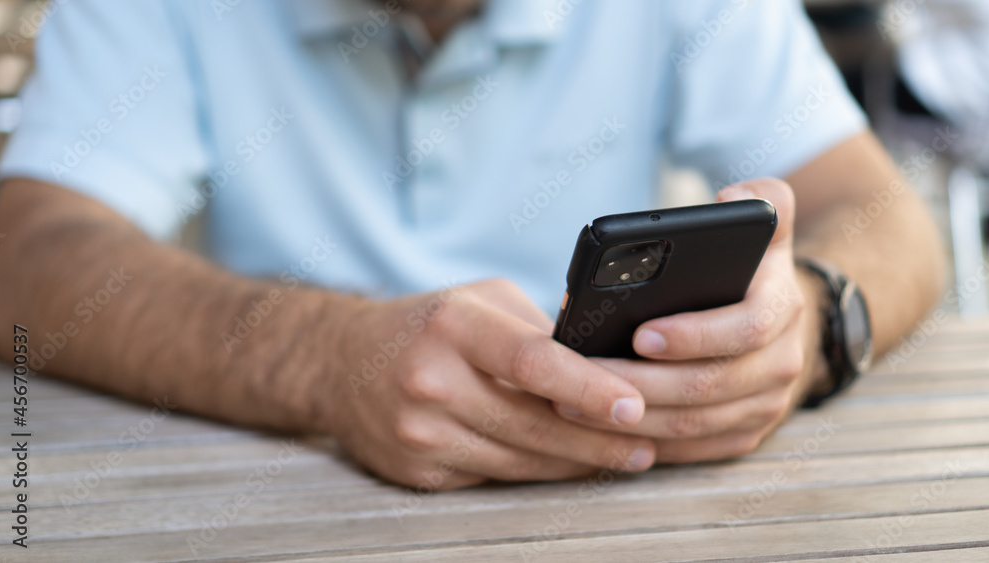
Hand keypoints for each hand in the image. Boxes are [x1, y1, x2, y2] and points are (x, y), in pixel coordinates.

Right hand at [322, 279, 656, 488]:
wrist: (340, 365)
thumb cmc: (427, 325)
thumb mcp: (479, 300)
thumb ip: (538, 326)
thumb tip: (610, 358)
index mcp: (453, 325)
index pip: (531, 361)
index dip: (588, 387)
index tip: (635, 405)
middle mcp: (431, 380)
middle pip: (533, 424)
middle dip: (599, 439)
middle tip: (647, 441)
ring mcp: (420, 433)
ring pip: (520, 461)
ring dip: (577, 462)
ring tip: (625, 456)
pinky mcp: (418, 471)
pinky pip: (495, 479)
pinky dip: (537, 473)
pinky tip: (568, 464)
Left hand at [553, 179, 828, 462]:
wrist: (785, 323)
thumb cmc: (753, 272)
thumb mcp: (766, 230)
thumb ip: (762, 200)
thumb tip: (734, 198)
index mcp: (783, 309)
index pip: (745, 329)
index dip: (694, 335)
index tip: (640, 333)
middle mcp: (783, 363)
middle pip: (707, 386)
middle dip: (641, 383)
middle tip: (582, 375)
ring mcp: (766, 406)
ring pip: (693, 424)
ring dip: (631, 419)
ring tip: (572, 402)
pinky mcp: (743, 434)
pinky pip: (692, 450)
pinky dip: (646, 443)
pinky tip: (600, 430)